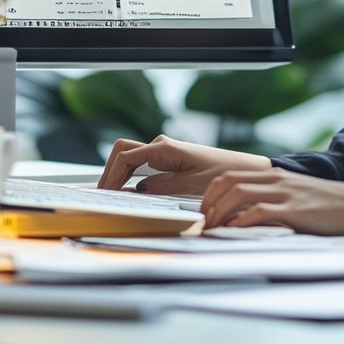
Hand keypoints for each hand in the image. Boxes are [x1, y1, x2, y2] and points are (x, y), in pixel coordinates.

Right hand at [97, 134, 270, 195]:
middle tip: (101, 197)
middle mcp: (160, 145)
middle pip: (122, 152)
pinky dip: (127, 176)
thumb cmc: (222, 173)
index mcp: (165, 148)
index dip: (111, 176)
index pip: (126, 157)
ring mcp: (162, 151)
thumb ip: (161, 186)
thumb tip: (135, 190)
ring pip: (128, 157)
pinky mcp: (166, 159)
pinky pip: (139, 164)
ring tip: (109, 198)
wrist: (241, 169)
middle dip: (108, 172)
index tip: (104, 195)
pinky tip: (126, 193)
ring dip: (117, 175)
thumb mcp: (190, 185)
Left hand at [200, 168, 343, 235]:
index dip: (210, 194)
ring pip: (237, 194)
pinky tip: (234, 234)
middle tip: (203, 223)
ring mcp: (284, 193)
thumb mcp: (297, 197)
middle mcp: (275, 180)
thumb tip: (247, 218)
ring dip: (218, 213)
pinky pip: (257, 212)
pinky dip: (239, 223)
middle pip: (227, 181)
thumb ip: (275, 201)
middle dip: (208, 202)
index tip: (204, 213)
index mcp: (275, 176)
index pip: (230, 176)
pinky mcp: (293, 210)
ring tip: (213, 231)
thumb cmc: (331, 207)